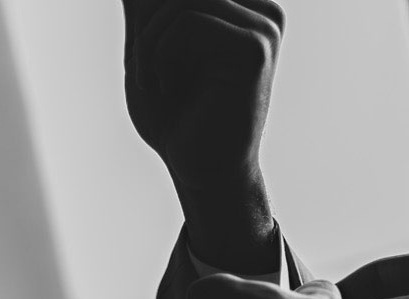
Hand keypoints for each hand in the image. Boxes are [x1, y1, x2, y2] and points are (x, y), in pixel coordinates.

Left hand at [122, 0, 284, 269]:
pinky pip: (186, 22)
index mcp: (245, 7)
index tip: (146, 58)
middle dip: (146, 25)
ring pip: (179, 1)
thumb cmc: (175, 117)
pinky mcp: (256, 46)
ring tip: (150, 82)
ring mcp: (264, 24)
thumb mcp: (150, 46)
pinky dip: (159, 57)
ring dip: (148, 44)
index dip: (148, 14)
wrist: (198, 171)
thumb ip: (148, 8)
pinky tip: (166, 89)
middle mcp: (262, 9)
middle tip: (144, 74)